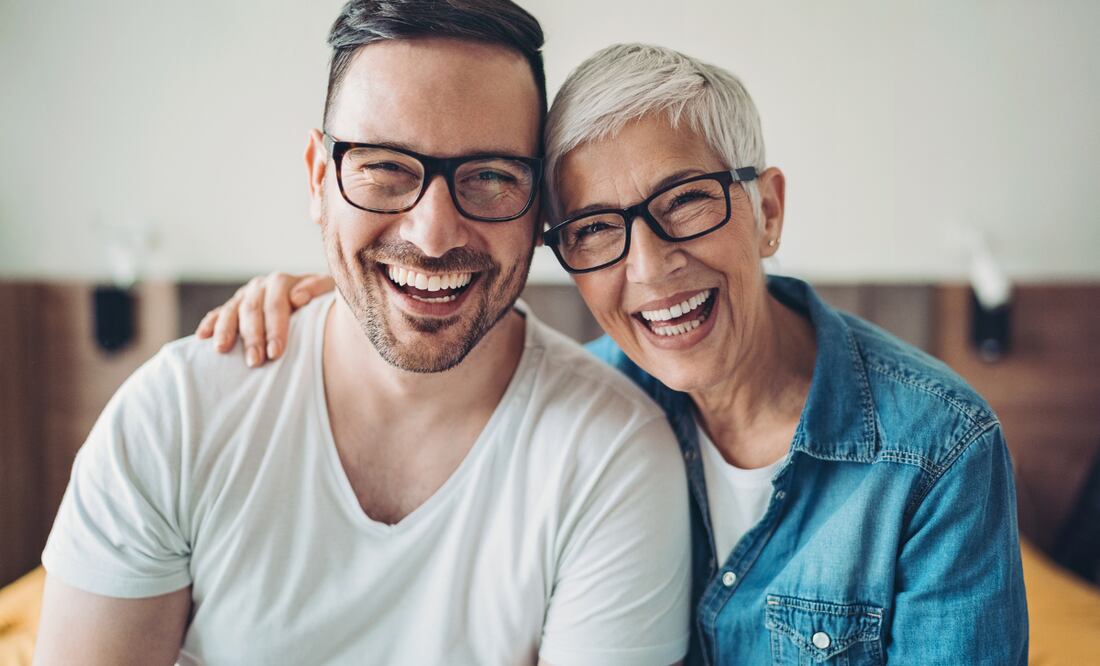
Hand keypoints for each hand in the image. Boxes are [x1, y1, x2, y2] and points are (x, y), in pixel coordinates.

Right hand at [195, 273, 334, 366]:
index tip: (276, 353)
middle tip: (254, 361)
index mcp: (282, 282)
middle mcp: (260, 286)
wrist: (312, 298)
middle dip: (252, 337)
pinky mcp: (233, 306)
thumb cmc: (321, 301)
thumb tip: (298, 297)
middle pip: (252, 310)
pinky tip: (202, 337)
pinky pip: (217, 313)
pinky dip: (209, 324)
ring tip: (223, 351)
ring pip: (232, 311)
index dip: (275, 329)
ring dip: (227, 331)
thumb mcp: (327, 291)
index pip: (276, 304)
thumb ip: (318, 289)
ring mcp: (244, 295)